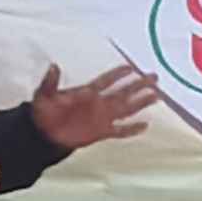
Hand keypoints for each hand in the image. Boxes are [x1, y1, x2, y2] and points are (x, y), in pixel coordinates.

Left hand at [26, 62, 159, 153]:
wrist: (44, 134)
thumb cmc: (44, 112)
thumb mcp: (44, 94)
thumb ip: (50, 81)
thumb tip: (53, 66)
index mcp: (87, 91)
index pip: (107, 80)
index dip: (119, 73)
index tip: (132, 67)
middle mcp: (98, 103)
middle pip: (123, 92)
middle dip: (139, 84)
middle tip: (154, 77)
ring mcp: (102, 118)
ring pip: (127, 108)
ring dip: (141, 102)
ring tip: (157, 95)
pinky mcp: (101, 132)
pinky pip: (121, 131)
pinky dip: (132, 129)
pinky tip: (146, 125)